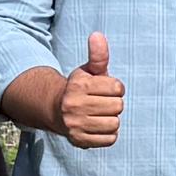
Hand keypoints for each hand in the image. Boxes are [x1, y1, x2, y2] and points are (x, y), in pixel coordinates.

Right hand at [57, 33, 124, 148]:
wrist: (57, 111)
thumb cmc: (80, 89)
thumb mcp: (88, 70)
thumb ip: (98, 55)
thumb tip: (97, 35)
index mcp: (78, 85)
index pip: (117, 87)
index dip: (116, 88)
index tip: (105, 89)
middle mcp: (73, 105)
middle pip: (118, 106)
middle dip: (114, 104)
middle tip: (101, 103)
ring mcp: (75, 124)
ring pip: (115, 124)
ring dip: (112, 119)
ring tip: (100, 114)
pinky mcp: (79, 140)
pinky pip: (110, 139)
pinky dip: (108, 134)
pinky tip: (98, 126)